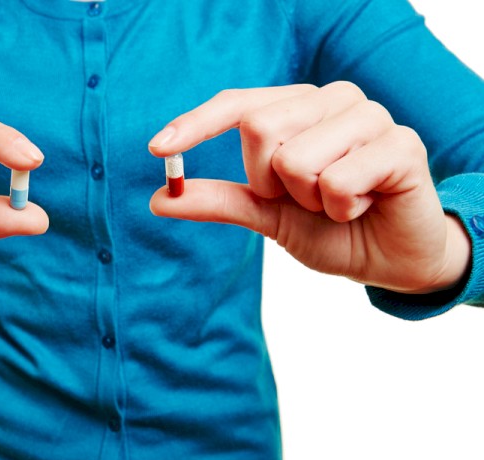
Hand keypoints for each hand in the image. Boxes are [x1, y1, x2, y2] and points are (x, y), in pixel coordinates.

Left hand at [148, 82, 470, 293]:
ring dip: (309, 201)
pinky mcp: (401, 144)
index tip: (157, 149)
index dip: (195, 125)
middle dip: (270, 183)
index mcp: (298, 107)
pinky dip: (341, 210)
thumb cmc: (329, 229)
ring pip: (296, 159)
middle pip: (259, 128)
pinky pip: (337, 182)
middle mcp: (332, 99)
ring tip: (339, 204)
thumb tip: (159, 197)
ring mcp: (369, 116)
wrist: (390, 259)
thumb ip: (219, 201)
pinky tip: (363, 207)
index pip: (237, 104)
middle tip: (305, 199)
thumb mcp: (266, 215)